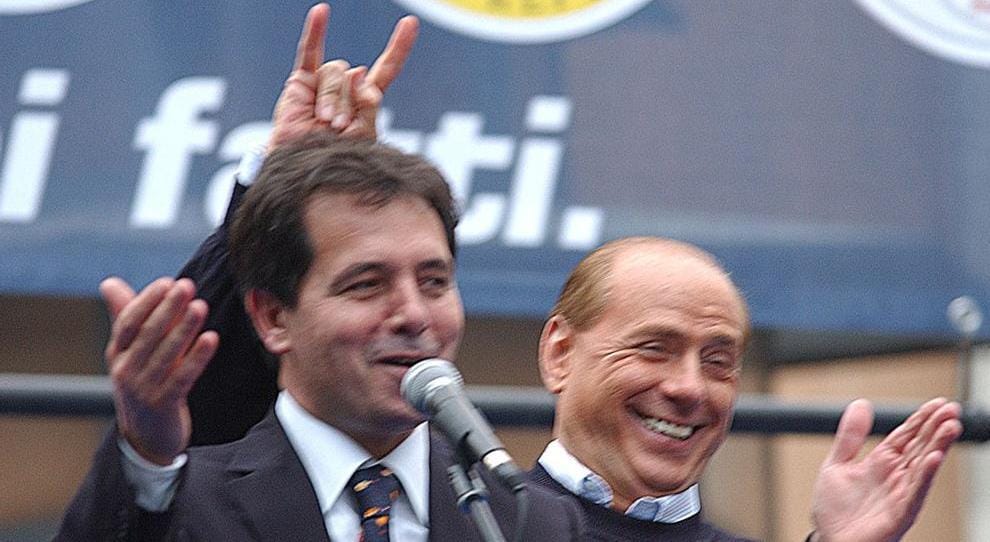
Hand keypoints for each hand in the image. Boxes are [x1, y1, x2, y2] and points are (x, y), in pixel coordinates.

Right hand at [102, 277, 218, 464]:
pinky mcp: (164, 404)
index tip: (167, 282)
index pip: (128, 323)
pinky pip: (182, 377)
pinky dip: (197, 357)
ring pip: (166, 354)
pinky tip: (211, 338)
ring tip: (201, 306)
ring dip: (184, 328)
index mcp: (117, 353)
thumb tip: (109, 282)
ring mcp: (144, 389)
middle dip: (168, 308)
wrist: (146, 436)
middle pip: (148, 335)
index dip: (147, 301)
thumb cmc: (141, 382)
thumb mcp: (129, 352)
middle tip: (187, 285)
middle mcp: (126, 370)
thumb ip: (125, 316)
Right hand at [269, 3, 418, 145]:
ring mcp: (323, 83)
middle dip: (349, 103)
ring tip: (324, 120)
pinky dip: (315, 32)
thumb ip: (368, 104)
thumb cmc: (337, 160)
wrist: (308, 169)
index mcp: (365, 101)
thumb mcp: (363, 136)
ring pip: (336, 72)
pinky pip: (309, 52)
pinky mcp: (301, 83)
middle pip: (356, 76)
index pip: (385, 69)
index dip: (398, 48)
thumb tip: (359, 71)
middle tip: (339, 127)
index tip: (410, 24)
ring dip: (332, 98)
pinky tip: (321, 12)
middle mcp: (346, 88)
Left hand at [811, 398, 961, 541]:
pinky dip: (924, 476)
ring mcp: (899, 495)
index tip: (938, 403)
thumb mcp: (837, 464)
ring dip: (937, 446)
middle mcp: (895, 477)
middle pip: (920, 447)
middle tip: (952, 409)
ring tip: (950, 427)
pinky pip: (914, 493)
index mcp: (882, 463)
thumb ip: (850, 437)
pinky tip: (934, 459)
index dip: (921, 419)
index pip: (906, 436)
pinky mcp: (899, 514)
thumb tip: (860, 405)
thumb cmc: (837, 511)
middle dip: (936, 428)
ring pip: (923, 466)